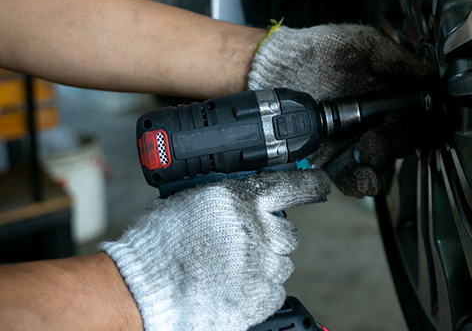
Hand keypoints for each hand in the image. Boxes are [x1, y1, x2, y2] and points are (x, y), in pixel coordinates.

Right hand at [101, 170, 330, 330]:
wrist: (142, 289)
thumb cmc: (156, 245)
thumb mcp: (191, 200)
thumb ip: (226, 198)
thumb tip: (243, 198)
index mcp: (243, 199)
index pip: (295, 186)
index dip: (311, 184)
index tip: (319, 185)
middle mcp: (260, 230)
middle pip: (287, 233)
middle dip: (270, 237)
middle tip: (242, 244)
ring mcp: (262, 266)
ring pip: (281, 264)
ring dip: (264, 264)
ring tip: (229, 270)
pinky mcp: (260, 297)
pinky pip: (274, 292)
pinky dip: (259, 291)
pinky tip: (233, 288)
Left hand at [248, 23, 434, 196]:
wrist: (277, 68)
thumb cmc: (320, 51)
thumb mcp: (368, 46)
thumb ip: (401, 63)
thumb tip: (433, 78)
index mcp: (388, 99)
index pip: (418, 120)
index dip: (424, 124)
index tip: (422, 120)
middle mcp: (375, 124)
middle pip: (404, 146)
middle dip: (400, 139)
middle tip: (387, 126)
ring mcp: (355, 144)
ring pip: (383, 168)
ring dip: (382, 160)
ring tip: (370, 143)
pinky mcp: (333, 161)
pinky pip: (355, 180)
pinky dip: (362, 181)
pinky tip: (361, 170)